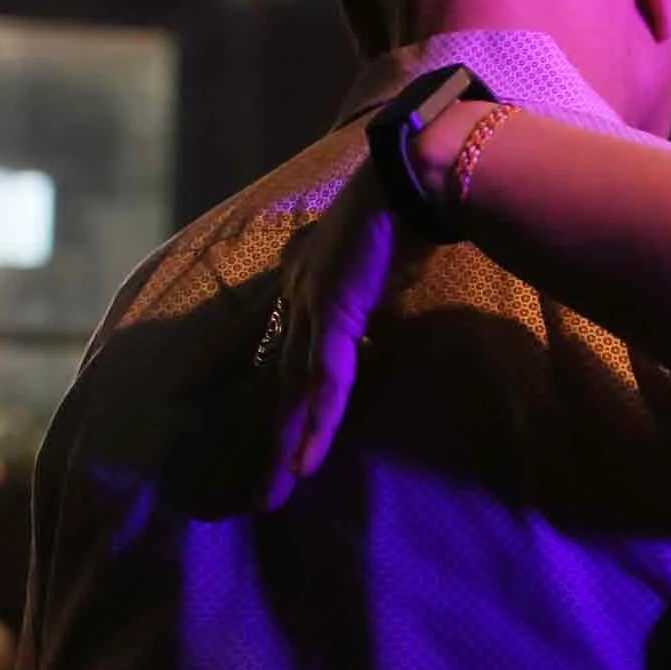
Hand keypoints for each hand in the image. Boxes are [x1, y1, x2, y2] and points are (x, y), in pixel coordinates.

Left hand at [258, 160, 408, 510]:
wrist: (410, 176)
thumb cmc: (407, 210)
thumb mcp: (384, 257)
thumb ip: (374, 284)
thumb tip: (386, 293)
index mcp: (310, 288)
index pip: (292, 360)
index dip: (287, 407)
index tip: (282, 447)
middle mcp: (300, 299)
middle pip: (282, 385)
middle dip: (273, 442)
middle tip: (260, 494)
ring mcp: (314, 306)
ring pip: (295, 392)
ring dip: (287, 446)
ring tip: (277, 492)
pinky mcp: (334, 311)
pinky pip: (324, 379)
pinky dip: (315, 420)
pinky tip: (306, 458)